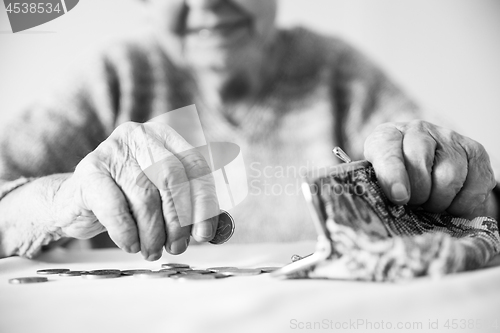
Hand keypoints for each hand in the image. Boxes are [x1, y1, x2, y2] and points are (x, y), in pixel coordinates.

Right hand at [55, 122, 218, 259]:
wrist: (74, 200)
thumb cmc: (126, 199)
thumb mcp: (161, 197)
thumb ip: (188, 208)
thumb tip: (211, 232)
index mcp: (166, 138)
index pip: (196, 166)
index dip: (204, 203)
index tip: (204, 234)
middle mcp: (141, 136)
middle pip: (173, 178)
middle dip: (179, 220)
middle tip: (177, 247)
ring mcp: (113, 150)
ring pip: (145, 196)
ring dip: (153, 233)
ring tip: (152, 250)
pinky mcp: (90, 170)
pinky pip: (116, 207)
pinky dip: (127, 233)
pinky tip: (130, 244)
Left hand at [364, 120, 495, 217]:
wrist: (427, 169)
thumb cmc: (396, 179)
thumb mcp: (379, 180)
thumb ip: (379, 189)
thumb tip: (392, 203)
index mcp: (387, 137)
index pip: (387, 150)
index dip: (393, 175)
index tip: (398, 197)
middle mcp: (418, 131)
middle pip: (421, 164)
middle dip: (418, 194)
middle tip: (415, 205)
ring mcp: (449, 138)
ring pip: (449, 177)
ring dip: (439, 201)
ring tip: (431, 205)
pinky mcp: (475, 151)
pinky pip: (474, 186)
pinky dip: (462, 204)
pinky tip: (452, 204)